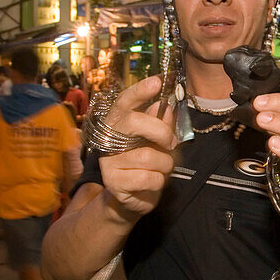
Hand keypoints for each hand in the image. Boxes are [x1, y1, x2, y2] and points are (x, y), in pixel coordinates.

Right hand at [98, 75, 176, 220]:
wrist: (132, 197)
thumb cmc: (145, 163)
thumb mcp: (156, 141)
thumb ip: (160, 124)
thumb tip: (166, 107)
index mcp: (118, 123)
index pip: (125, 102)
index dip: (139, 91)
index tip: (157, 82)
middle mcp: (108, 139)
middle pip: (134, 123)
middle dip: (161, 132)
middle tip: (171, 143)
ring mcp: (108, 161)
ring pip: (148, 156)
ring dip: (165, 164)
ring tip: (162, 168)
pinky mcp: (113, 182)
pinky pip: (148, 178)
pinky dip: (159, 181)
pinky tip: (153, 182)